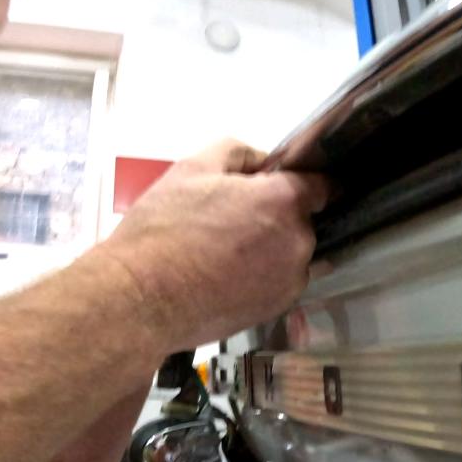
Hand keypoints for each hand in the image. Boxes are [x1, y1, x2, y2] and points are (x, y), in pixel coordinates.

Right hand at [97, 139, 328, 352]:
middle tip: (233, 218)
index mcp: (283, 201)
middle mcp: (298, 241)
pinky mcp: (277, 309)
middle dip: (276, 215)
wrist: (140, 298)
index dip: (301, 181)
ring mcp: (291, 280)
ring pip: (292, 252)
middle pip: (302, 219)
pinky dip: (263, 275)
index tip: (282, 184)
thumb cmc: (163, 229)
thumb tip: (262, 161)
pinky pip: (280, 281)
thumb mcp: (193, 168)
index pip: (322, 185)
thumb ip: (239, 153)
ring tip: (226, 250)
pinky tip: (228, 274)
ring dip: (272, 247)